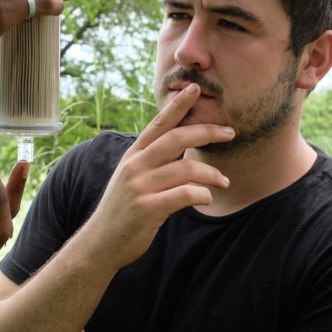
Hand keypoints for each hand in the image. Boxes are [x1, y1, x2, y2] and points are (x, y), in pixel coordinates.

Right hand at [78, 84, 233, 268]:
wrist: (101, 243)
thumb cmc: (123, 210)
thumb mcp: (131, 178)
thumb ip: (152, 160)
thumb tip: (180, 143)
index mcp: (133, 155)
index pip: (158, 123)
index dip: (177, 105)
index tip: (195, 88)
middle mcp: (135, 166)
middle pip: (176, 139)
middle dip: (207, 132)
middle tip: (230, 132)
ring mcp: (140, 187)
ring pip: (186, 168)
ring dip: (212, 173)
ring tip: (224, 181)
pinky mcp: (148, 208)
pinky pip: (184, 195)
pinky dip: (202, 194)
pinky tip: (207, 198)